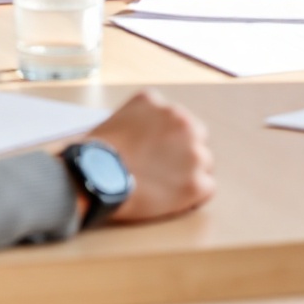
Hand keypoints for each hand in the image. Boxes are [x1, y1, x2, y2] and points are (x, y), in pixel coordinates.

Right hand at [78, 93, 214, 223]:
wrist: (97, 177)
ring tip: (167, 188)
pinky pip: (207, 188)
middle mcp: (181, 121)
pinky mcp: (196, 182)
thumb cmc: (98, 154)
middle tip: (166, 171)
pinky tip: (176, 201)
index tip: (159, 153)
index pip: (174, 119)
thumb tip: (149, 135)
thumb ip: (142, 119)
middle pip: (197, 137)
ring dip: (190, 173)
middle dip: (184, 152)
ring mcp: (193, 152)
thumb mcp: (119, 117)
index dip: (169, 139)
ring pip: (204, 163)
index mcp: (159, 103)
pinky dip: (194, 196)